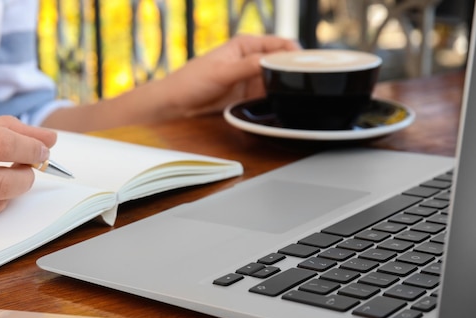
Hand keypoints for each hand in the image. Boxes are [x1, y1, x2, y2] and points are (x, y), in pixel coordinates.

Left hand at [41, 34, 299, 131]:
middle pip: (283, 63)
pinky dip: (277, 101)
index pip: (282, 43)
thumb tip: (276, 61)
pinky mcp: (246, 97)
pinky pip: (268, 97)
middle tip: (312, 85)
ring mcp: (250, 79)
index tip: (311, 65)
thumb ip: (251, 66)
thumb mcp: (223, 71)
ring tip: (303, 97)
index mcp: (246, 45)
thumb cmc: (190, 81)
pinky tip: (285, 107)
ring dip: (287, 88)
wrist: (173, 105)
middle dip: (295, 71)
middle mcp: (251, 60)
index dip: (298, 52)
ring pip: (278, 81)